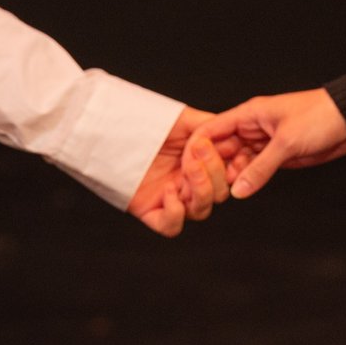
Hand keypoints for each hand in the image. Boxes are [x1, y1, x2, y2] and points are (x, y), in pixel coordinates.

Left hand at [130, 107, 231, 235]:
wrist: (110, 127)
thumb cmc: (144, 119)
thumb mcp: (184, 118)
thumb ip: (211, 125)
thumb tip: (234, 132)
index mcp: (200, 162)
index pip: (229, 173)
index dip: (236, 167)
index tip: (235, 153)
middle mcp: (188, 182)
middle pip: (219, 193)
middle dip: (214, 172)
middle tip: (198, 150)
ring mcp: (171, 197)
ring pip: (201, 210)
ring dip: (201, 190)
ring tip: (188, 167)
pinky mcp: (151, 211)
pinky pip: (172, 226)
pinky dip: (176, 212)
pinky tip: (169, 191)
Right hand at [186, 89, 345, 198]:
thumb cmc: (320, 116)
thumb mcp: (287, 142)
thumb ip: (260, 167)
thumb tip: (239, 190)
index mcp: (249, 114)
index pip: (212, 129)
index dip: (197, 148)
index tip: (187, 168)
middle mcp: (252, 128)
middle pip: (220, 148)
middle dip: (211, 167)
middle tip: (200, 188)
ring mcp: (264, 143)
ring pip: (236, 161)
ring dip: (228, 176)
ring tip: (218, 193)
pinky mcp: (277, 156)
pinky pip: (254, 169)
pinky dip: (246, 180)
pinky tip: (240, 191)